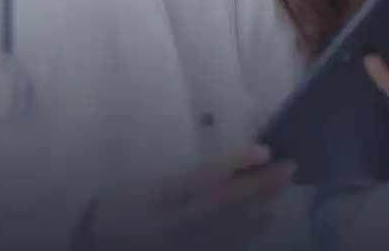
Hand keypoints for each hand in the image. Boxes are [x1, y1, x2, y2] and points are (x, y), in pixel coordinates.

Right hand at [75, 144, 294, 250]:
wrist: (98, 249)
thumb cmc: (121, 209)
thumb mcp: (151, 185)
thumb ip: (188, 178)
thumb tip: (230, 166)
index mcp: (164, 195)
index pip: (208, 175)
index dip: (238, 161)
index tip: (265, 149)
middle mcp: (179, 221)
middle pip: (229, 199)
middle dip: (262, 182)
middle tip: (290, 165)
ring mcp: (188, 244)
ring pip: (234, 223)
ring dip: (263, 203)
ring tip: (284, 185)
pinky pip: (228, 245)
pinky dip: (251, 230)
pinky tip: (267, 217)